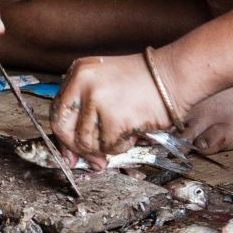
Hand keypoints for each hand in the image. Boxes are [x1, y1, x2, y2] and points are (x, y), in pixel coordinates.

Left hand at [52, 51, 174, 166]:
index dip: (63, 137)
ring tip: (124, 131)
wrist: (174, 76)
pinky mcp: (114, 116)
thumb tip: (71, 153)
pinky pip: (109, 146)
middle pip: (64, 129)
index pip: (58, 111)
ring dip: (107, 146)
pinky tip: (133, 131)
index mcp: (78, 72)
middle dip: (79, 149)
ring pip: (87, 142)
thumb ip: (86, 113)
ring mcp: (97, 99)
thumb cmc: (144, 84)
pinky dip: (122, 146)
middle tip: (95, 160)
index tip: (70, 153)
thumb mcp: (106, 86)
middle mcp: (83, 82)